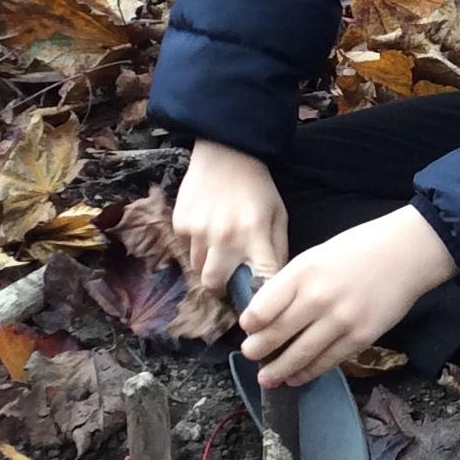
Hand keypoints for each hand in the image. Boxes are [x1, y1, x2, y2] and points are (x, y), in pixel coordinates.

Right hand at [171, 140, 286, 294]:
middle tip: (228, 276)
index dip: (258, 300)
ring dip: (207, 264)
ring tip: (218, 244)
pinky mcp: (180, 223)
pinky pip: (185, 248)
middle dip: (221, 286)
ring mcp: (198, 230)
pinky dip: (195, 244)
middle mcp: (225, 237)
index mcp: (255, 235)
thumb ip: (278, 250)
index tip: (257, 307)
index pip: (258, 282)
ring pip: (197, 268)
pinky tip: (206, 225)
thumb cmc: (257, 187)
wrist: (226, 151)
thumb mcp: (279, 215)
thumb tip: (273, 285)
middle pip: (214, 285)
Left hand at [242, 207, 457, 388]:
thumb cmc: (359, 250)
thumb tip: (267, 313)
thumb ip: (292, 282)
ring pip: (300, 355)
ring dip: (279, 370)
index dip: (250, 323)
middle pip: (276, 334)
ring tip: (267, 378)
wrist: (406, 253)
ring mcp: (340, 320)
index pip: (263, 307)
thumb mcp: (317, 256)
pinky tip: (296, 377)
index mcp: (302, 273)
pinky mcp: (361, 337)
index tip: (248, 328)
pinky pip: (328, 361)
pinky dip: (308, 372)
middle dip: (257, 350)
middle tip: (249, 356)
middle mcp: (317, 298)